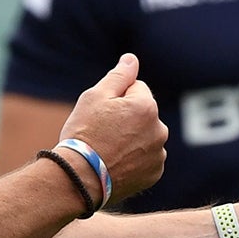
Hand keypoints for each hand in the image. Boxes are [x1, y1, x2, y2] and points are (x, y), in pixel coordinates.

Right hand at [58, 54, 167, 203]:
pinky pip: (147, 159)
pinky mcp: (155, 174)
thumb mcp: (95, 97)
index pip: (136, 89)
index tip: (102, 114)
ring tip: (108, 151)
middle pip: (143, 114)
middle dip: (127, 118)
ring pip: (145, 136)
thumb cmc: (84, 134)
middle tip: (103, 133)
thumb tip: (132, 59)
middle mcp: (160, 130)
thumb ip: (118, 76)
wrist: (78, 178)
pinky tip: (116, 164)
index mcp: (147, 106)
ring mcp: (159, 154)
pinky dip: (135, 160)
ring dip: (132, 139)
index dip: (116, 98)